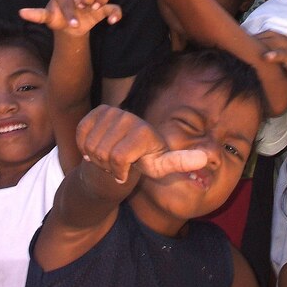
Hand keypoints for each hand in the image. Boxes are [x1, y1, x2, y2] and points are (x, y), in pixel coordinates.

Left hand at [19, 0, 121, 35]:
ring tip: (98, 9)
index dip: (71, 8)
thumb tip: (20, 12)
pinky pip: (114, 6)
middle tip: (85, 7)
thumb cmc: (57, 18)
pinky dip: (116, 12)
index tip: (73, 21)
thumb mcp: (46, 17)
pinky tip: (112, 21)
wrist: (69, 27)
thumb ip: (36, 15)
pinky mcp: (103, 9)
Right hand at [77, 104, 207, 183]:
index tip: (126, 175)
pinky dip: (83, 146)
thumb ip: (180, 162)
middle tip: (117, 167)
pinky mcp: (97, 111)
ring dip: (95, 158)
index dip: (119, 171)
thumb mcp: (162, 166)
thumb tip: (205, 157)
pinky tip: (95, 148)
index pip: (119, 157)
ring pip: (90, 144)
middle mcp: (128, 116)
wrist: (126, 152)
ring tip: (108, 158)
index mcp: (144, 130)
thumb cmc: (146, 161)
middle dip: (106, 166)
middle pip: (103, 152)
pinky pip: (81, 133)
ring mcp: (112, 112)